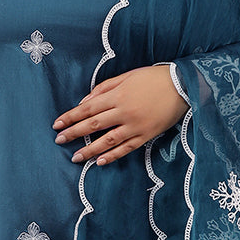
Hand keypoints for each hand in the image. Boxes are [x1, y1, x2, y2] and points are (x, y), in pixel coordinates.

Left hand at [53, 65, 187, 165]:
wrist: (182, 86)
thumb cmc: (152, 78)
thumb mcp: (127, 76)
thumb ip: (104, 88)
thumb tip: (84, 102)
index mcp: (118, 95)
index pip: (87, 108)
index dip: (70, 117)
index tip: (57, 124)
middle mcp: (124, 112)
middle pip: (93, 125)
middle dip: (73, 133)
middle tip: (58, 140)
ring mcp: (135, 126)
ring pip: (107, 141)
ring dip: (89, 150)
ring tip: (75, 157)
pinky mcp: (146, 135)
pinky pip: (126, 148)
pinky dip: (112, 156)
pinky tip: (99, 162)